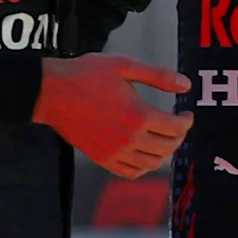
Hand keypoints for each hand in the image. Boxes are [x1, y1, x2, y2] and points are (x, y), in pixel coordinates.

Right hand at [32, 54, 190, 177]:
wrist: (50, 93)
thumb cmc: (85, 75)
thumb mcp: (124, 65)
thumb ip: (158, 76)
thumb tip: (186, 85)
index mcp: (138, 115)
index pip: (176, 127)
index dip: (186, 121)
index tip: (186, 114)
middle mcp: (129, 139)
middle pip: (168, 147)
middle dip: (178, 136)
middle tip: (177, 126)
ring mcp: (114, 152)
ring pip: (152, 163)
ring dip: (163, 152)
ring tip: (162, 139)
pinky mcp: (101, 158)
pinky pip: (131, 172)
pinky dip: (143, 166)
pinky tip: (143, 153)